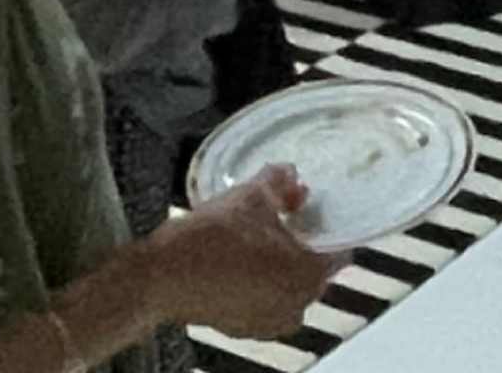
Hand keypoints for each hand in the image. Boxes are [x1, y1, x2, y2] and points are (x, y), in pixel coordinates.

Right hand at [149, 174, 340, 335]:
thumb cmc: (212, 238)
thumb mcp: (250, 196)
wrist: (163, 276)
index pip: (338, 250)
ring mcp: (269, 323)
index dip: (325, 224)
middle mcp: (296, 306)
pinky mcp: (244, 329)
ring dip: (278, 262)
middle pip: (312, 269)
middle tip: (282, 214)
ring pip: (287, 286)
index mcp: (308, 276)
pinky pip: (264, 300)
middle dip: (301, 241)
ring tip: (256, 234)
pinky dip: (259, 282)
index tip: (310, 208)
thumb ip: (278, 182)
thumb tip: (289, 173)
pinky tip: (239, 259)